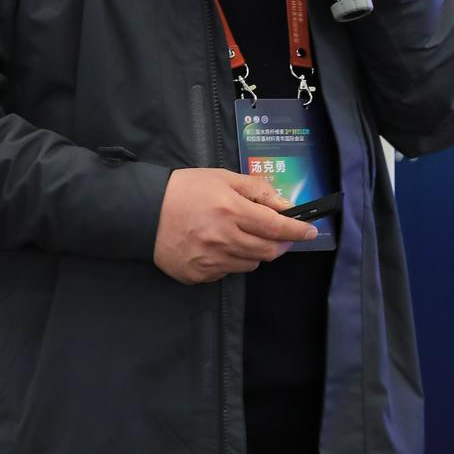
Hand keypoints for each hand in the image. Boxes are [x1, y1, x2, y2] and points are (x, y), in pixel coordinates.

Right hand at [152, 168, 319, 284]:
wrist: (143, 213)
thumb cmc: (185, 189)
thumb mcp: (222, 178)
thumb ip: (256, 190)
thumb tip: (284, 204)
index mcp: (231, 211)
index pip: (275, 226)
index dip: (297, 231)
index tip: (310, 231)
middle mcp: (224, 239)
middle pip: (267, 251)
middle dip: (281, 244)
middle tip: (282, 235)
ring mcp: (210, 262)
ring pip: (250, 264)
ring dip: (257, 252)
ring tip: (244, 236)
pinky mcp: (198, 276)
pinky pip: (227, 272)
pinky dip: (232, 261)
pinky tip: (220, 246)